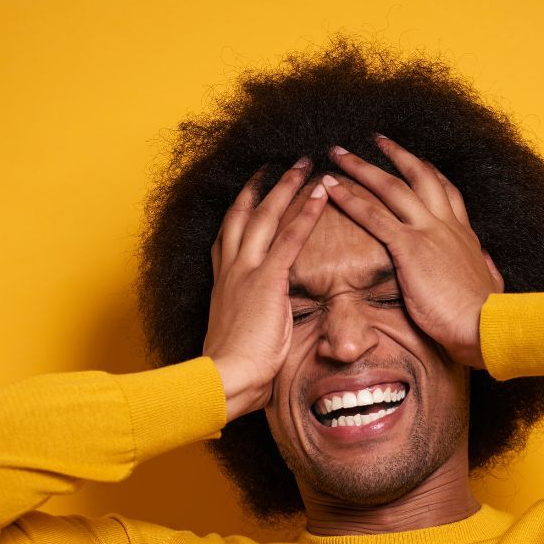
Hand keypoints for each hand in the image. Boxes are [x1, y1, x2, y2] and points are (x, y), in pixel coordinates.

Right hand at [202, 159, 328, 421]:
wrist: (224, 378)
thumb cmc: (232, 371)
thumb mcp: (239, 338)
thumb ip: (252, 322)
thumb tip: (264, 328)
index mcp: (223, 284)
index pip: (228, 240)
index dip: (239, 214)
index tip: (248, 196)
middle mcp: (230, 270)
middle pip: (243, 216)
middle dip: (260, 188)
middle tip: (275, 166)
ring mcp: (246, 271)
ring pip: (265, 216)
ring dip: (285, 187)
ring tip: (302, 165)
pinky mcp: (266, 279)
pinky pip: (290, 237)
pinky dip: (306, 212)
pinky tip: (321, 193)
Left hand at [322, 136, 503, 368]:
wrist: (486, 324)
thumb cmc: (485, 315)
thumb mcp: (490, 283)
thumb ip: (486, 266)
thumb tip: (486, 258)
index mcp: (464, 234)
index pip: (445, 191)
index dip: (428, 172)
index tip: (414, 160)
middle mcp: (446, 224)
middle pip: (418, 176)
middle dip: (394, 154)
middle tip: (374, 139)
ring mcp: (428, 232)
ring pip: (391, 188)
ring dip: (361, 168)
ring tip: (338, 153)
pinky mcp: (410, 247)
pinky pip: (374, 216)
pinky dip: (349, 199)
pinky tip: (331, 189)